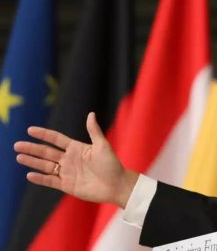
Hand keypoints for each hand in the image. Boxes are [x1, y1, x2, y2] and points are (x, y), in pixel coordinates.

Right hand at [13, 112, 138, 208]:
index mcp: (76, 148)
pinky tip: (29, 174)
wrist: (116, 185)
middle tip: (17, 145)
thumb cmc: (112, 164)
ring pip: (45, 166)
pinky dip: (40, 178)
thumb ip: (94, 131)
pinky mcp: (67, 185)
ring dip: (32, 161)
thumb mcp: (103, 146)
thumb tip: (90, 114)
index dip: (43, 134)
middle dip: (32, 148)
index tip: (30, 130)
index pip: (56, 139)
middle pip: (46, 152)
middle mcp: (69, 159)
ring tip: (19, 157)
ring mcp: (67, 172)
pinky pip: (50, 181)